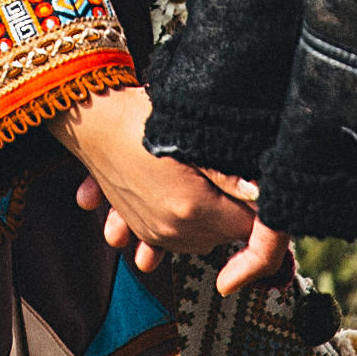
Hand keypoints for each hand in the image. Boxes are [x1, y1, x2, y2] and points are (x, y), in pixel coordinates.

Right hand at [57, 89, 287, 295]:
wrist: (90, 115)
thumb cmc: (144, 117)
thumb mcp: (196, 139)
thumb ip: (233, 174)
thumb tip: (266, 195)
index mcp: (194, 209)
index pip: (249, 227)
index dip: (260, 208)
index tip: (259, 185)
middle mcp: (172, 230)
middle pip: (223, 235)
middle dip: (231, 212)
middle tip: (228, 174)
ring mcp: (151, 232)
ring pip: (196, 240)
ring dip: (203, 220)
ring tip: (199, 187)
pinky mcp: (136, 226)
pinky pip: (166, 240)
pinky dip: (173, 225)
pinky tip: (172, 198)